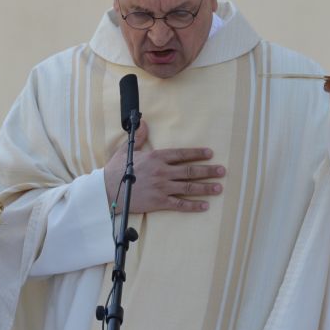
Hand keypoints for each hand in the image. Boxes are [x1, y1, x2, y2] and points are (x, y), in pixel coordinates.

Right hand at [103, 120, 225, 213]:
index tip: (209, 154)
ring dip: (205, 187)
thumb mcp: (127, 150)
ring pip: (189, 187)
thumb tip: (144, 124)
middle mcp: (162, 172)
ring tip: (218, 187)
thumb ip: (139, 137)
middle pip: (190, 171)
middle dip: (208, 170)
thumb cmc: (116, 170)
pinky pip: (180, 204)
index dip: (197, 153)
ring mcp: (162, 187)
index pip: (181, 154)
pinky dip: (193, 206)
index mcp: (156, 157)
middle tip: (222, 171)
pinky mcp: (159, 202)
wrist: (108, 190)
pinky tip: (204, 205)